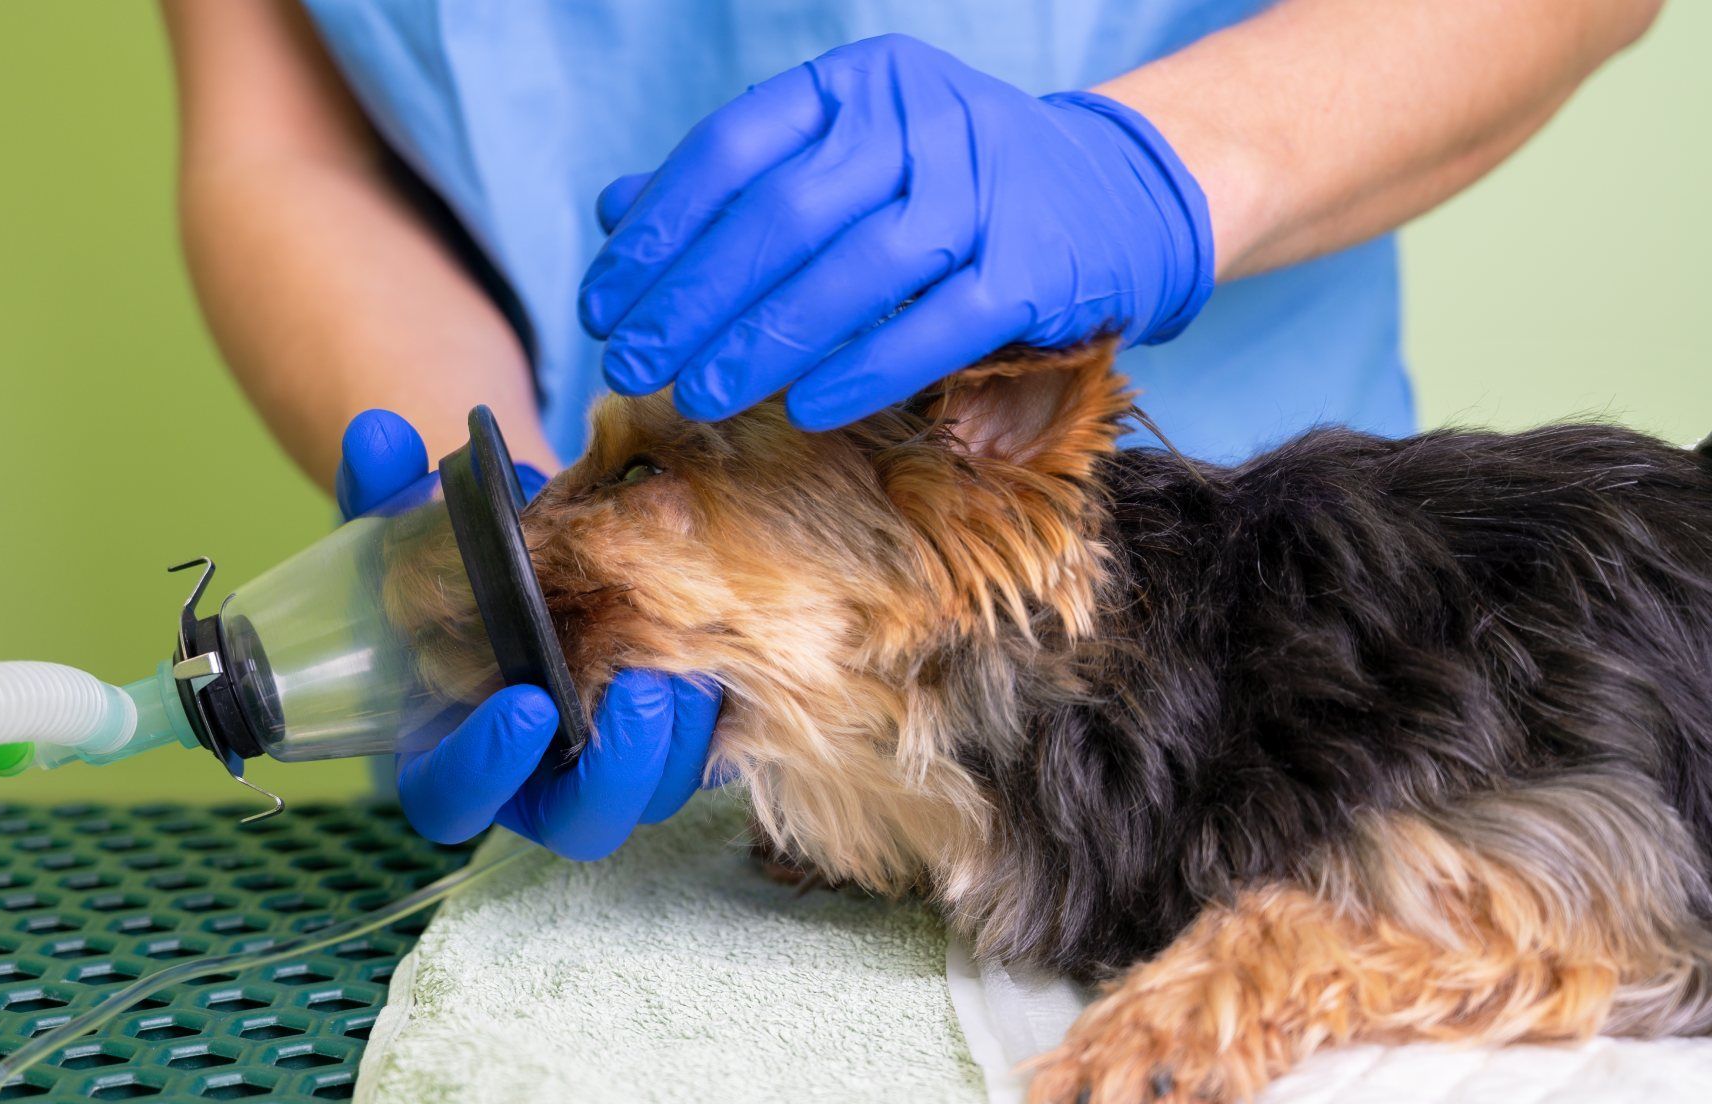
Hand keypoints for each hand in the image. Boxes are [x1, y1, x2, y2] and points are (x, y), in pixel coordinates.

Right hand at [338, 409, 721, 855]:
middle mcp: (540, 779)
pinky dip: (724, 707)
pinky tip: (732, 641)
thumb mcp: (413, 528)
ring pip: (659, 791)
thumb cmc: (464, 562)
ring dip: (680, 736)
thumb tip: (381, 435)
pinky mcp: (684, 740)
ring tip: (694, 653)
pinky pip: (715, 751)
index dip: (484, 769)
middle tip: (642, 688)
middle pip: (580, 823)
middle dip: (615, 767)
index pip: (452, 802)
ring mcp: (618, 768)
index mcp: (453, 750)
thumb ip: (387, 492)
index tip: (528, 702)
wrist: (550, 552)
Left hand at [578, 33, 1213, 429]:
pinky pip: (937, 326)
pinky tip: (805, 409)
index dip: (656, 234)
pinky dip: (867, 370)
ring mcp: (984, 191)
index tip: (603, 306)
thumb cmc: (949, 186)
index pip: (732, 151)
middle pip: (783, 214)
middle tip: (634, 366)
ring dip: (765, 343)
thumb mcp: (846, 158)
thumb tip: (611, 209)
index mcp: (858, 86)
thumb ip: (738, 183)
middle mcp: (921, 120)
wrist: (1108, 196)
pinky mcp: (1034, 267)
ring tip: (700, 398)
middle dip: (694, 301)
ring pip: (855, 271)